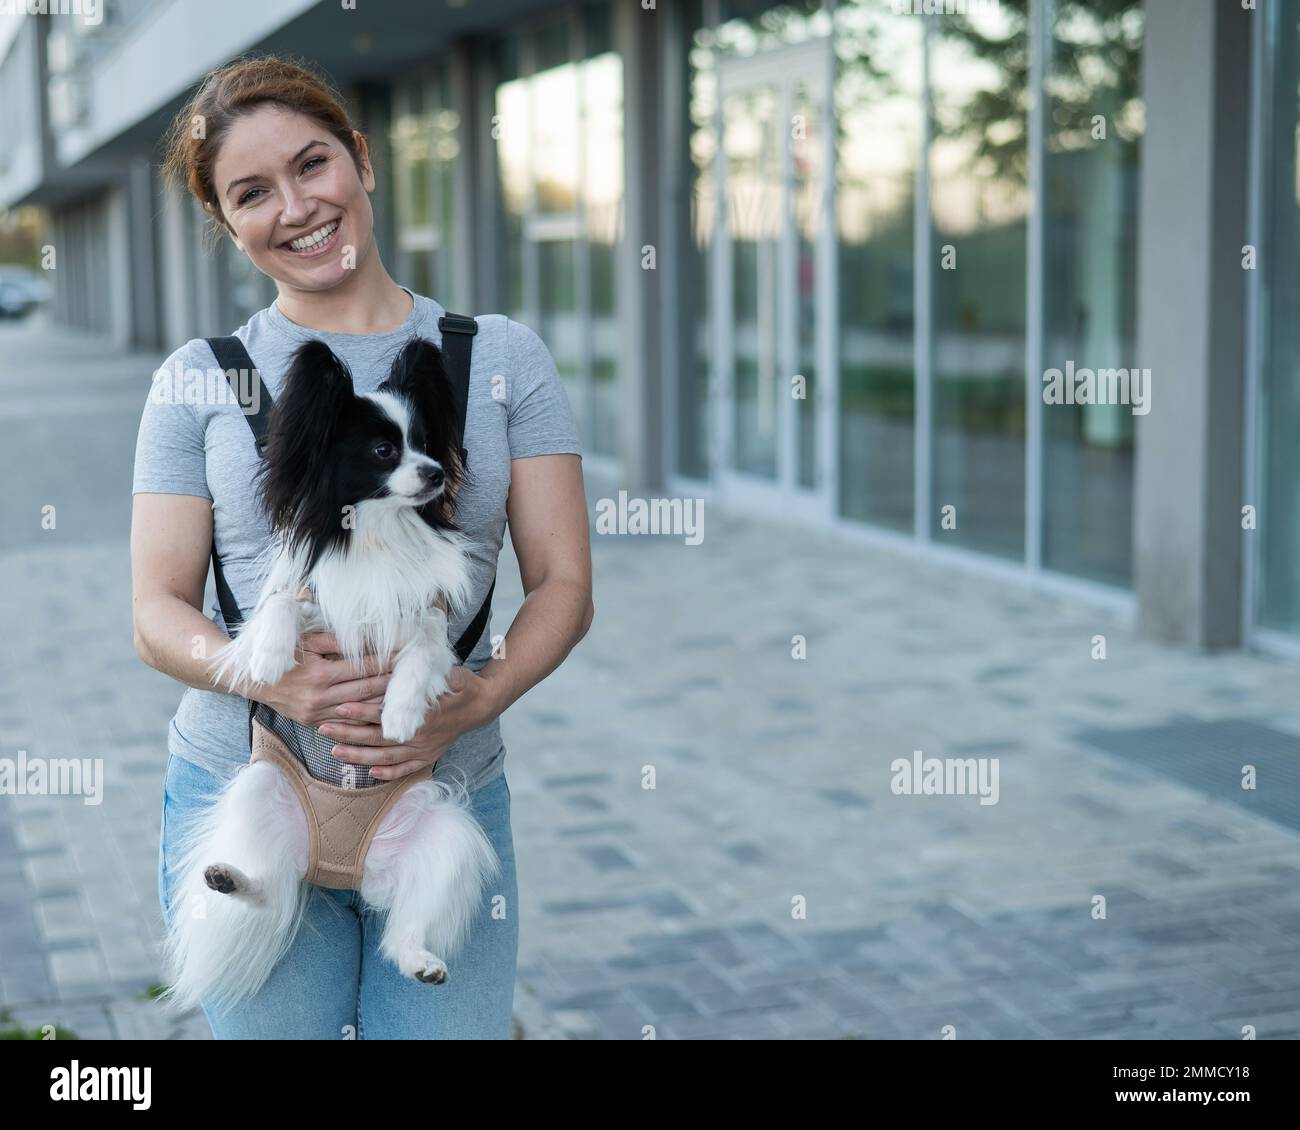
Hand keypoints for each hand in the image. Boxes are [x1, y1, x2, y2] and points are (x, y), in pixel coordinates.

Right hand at [248, 631, 394, 729]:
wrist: (256, 682)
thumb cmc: (285, 656)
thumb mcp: (308, 642)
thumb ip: (337, 640)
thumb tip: (367, 637)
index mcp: (320, 674)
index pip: (363, 668)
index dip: (385, 662)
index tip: (403, 655)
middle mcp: (320, 697)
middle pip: (366, 690)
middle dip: (391, 681)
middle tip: (411, 674)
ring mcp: (318, 714)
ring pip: (360, 710)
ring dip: (383, 702)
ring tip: (403, 693)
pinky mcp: (315, 724)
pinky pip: (346, 722)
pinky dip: (365, 717)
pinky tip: (381, 711)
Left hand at [315, 665, 497, 780]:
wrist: (481, 705)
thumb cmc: (459, 684)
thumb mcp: (444, 671)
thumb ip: (421, 671)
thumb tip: (397, 659)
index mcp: (422, 714)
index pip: (385, 714)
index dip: (361, 711)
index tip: (340, 707)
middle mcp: (420, 735)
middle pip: (377, 739)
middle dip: (348, 734)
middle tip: (324, 729)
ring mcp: (424, 749)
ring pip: (386, 758)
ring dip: (358, 756)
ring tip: (334, 752)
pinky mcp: (429, 757)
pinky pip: (405, 770)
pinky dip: (387, 774)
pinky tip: (370, 773)